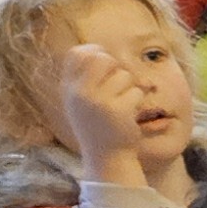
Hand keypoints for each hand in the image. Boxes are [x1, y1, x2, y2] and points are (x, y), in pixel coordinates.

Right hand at [57, 41, 150, 181]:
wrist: (106, 157)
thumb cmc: (98, 125)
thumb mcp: (81, 101)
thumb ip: (86, 78)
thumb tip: (102, 51)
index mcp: (69, 88)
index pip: (77, 54)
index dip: (95, 51)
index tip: (106, 60)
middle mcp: (79, 92)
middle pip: (102, 58)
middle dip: (116, 66)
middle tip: (119, 81)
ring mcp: (98, 101)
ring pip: (124, 75)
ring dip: (129, 86)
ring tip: (123, 102)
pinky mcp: (117, 110)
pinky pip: (136, 91)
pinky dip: (137, 100)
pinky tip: (129, 114)